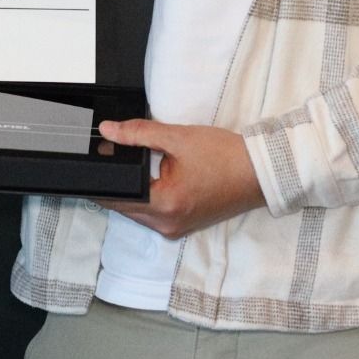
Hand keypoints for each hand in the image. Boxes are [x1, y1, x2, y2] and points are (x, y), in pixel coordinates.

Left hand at [93, 118, 264, 239]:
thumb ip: (138, 133)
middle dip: (117, 181)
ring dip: (134, 189)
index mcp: (165, 206)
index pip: (115, 197)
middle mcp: (167, 224)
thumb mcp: (178, 138)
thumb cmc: (226, 157)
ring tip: (142, 160)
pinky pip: (153, 213)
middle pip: (124, 205)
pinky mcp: (183, 225)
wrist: (260, 172)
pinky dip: (149, 196)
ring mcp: (175, 228)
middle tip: (117, 152)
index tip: (99, 155)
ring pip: (137, 211)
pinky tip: (156, 175)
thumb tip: (108, 130)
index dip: (101, 177)